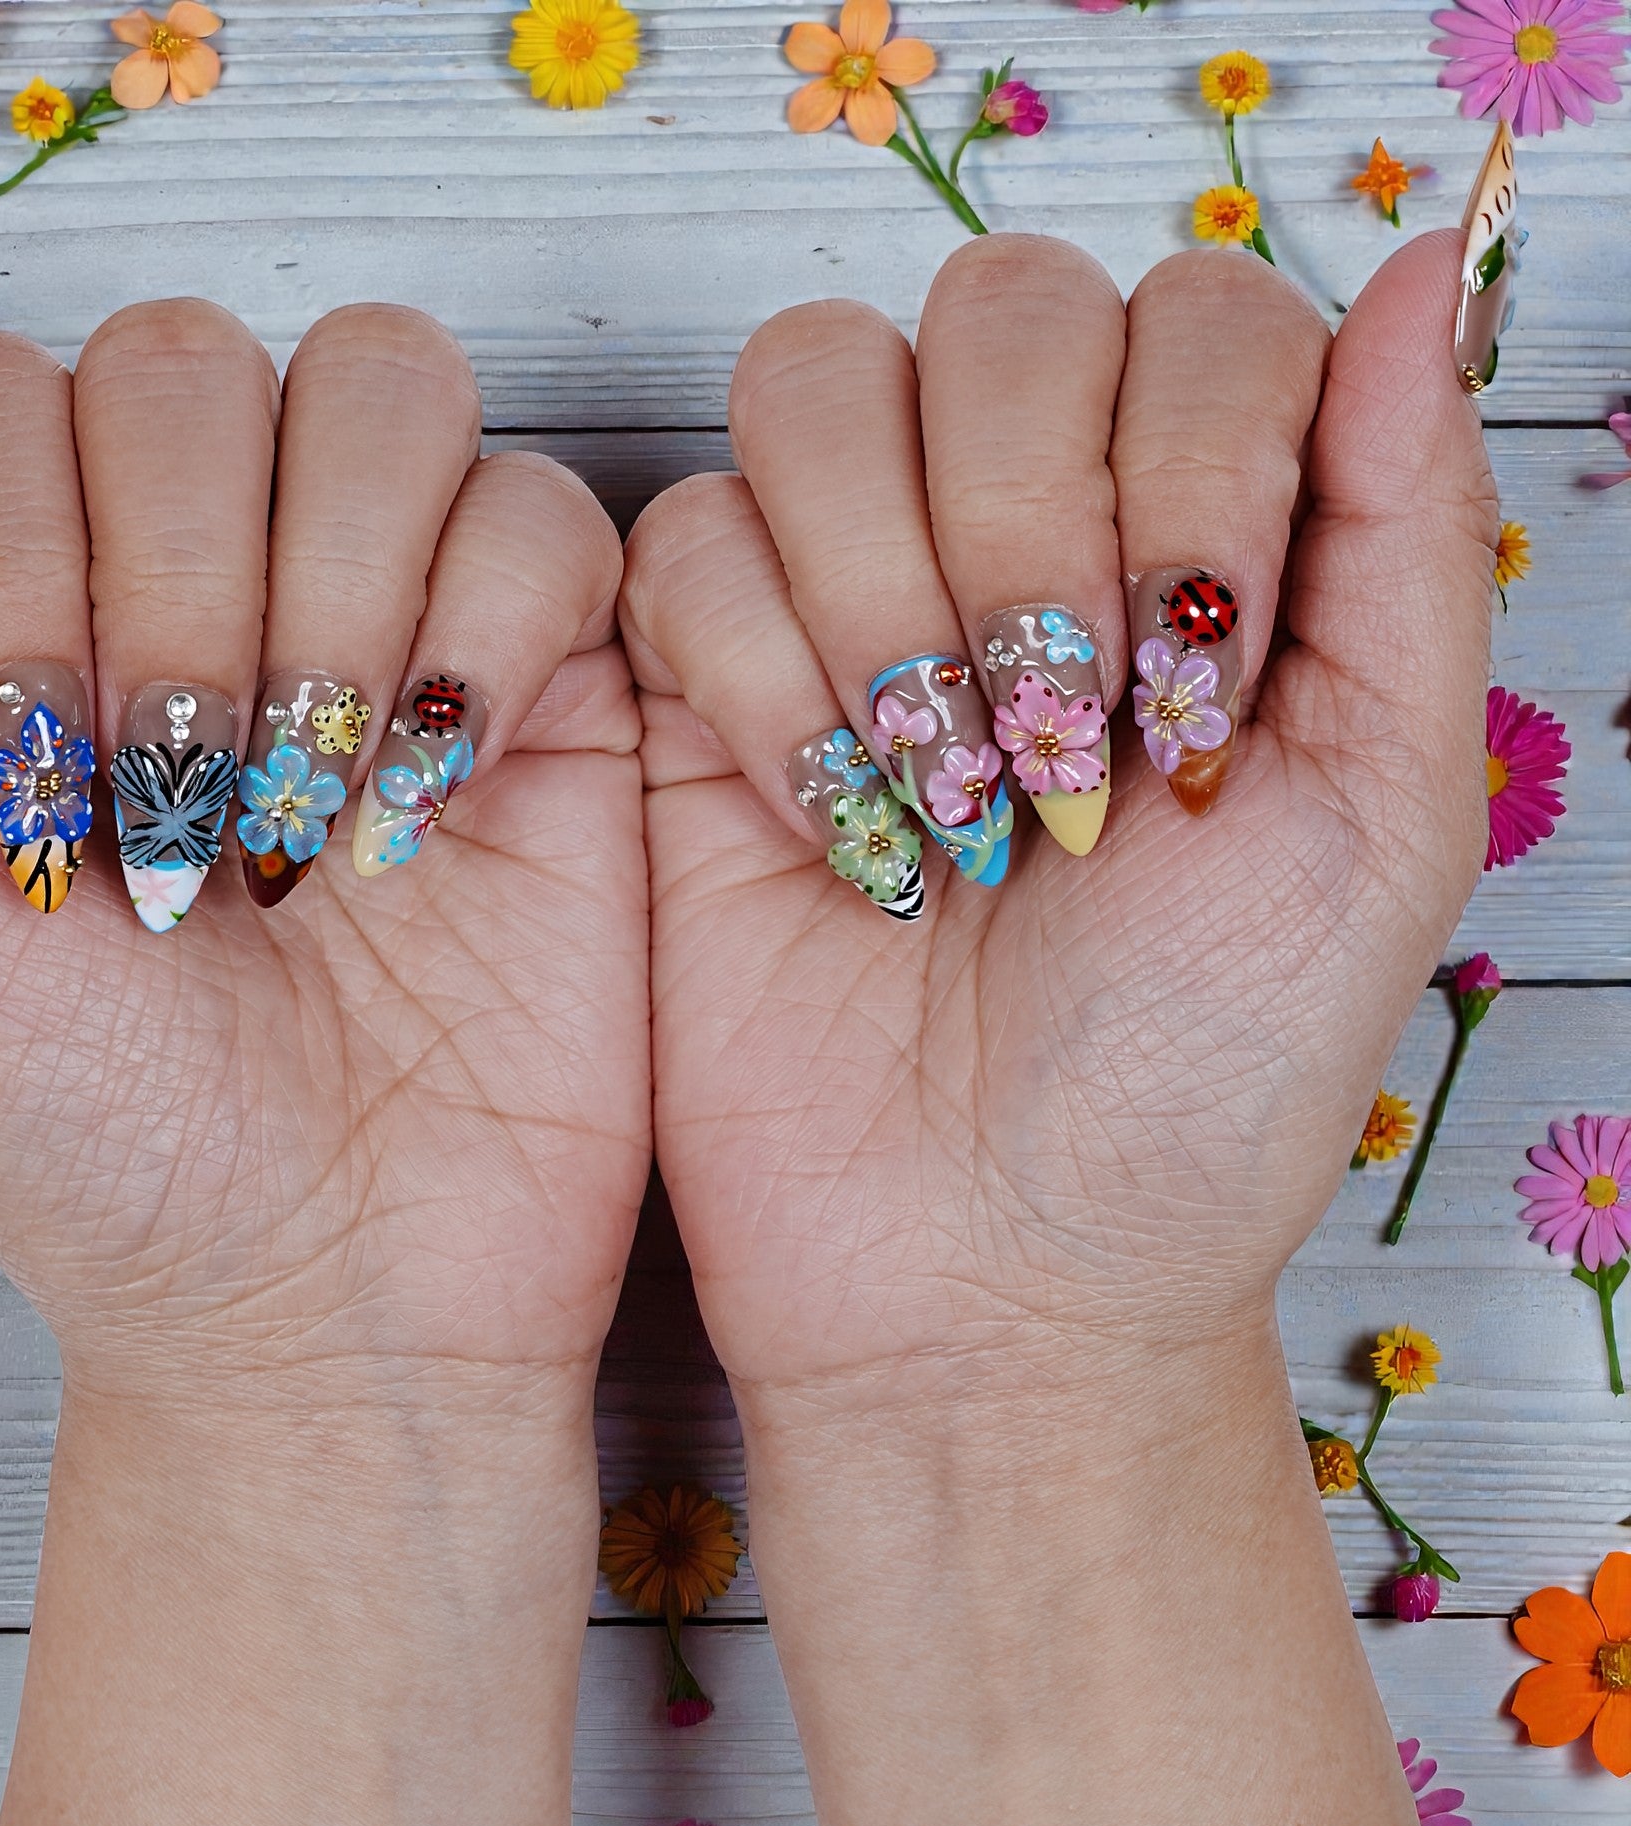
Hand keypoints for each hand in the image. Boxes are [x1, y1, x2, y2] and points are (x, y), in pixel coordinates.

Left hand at [0, 298, 645, 1825]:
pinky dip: (486, 627)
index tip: (39, 779)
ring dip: (325, 587)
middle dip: (162, 583)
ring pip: (381, 384)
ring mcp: (402, 622)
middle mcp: (223, 588)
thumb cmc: (99, 1143)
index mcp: (47, 619)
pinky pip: (545, 516)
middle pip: (187, 357)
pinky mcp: (562, 687)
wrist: (324, 1301)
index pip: (1, 394)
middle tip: (178, 808)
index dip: (3, 550)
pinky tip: (441, 787)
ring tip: (317, 806)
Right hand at [625, 232, 1490, 1389]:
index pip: (1194, 315)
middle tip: (1060, 750)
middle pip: (997, 310)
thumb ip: (1406, 532)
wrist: (988, 1269)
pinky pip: (686, 543)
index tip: (1197, 696)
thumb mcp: (1381, 813)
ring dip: (891, 591)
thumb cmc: (1198, 1079)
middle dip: (1032, 530)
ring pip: (814, 386)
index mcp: (1199, 541)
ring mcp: (841, 597)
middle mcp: (1017, 534)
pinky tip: (835, 827)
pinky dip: (761, 677)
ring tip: (947, 797)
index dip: (1195, 466)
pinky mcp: (691, 685)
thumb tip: (1424, 271)